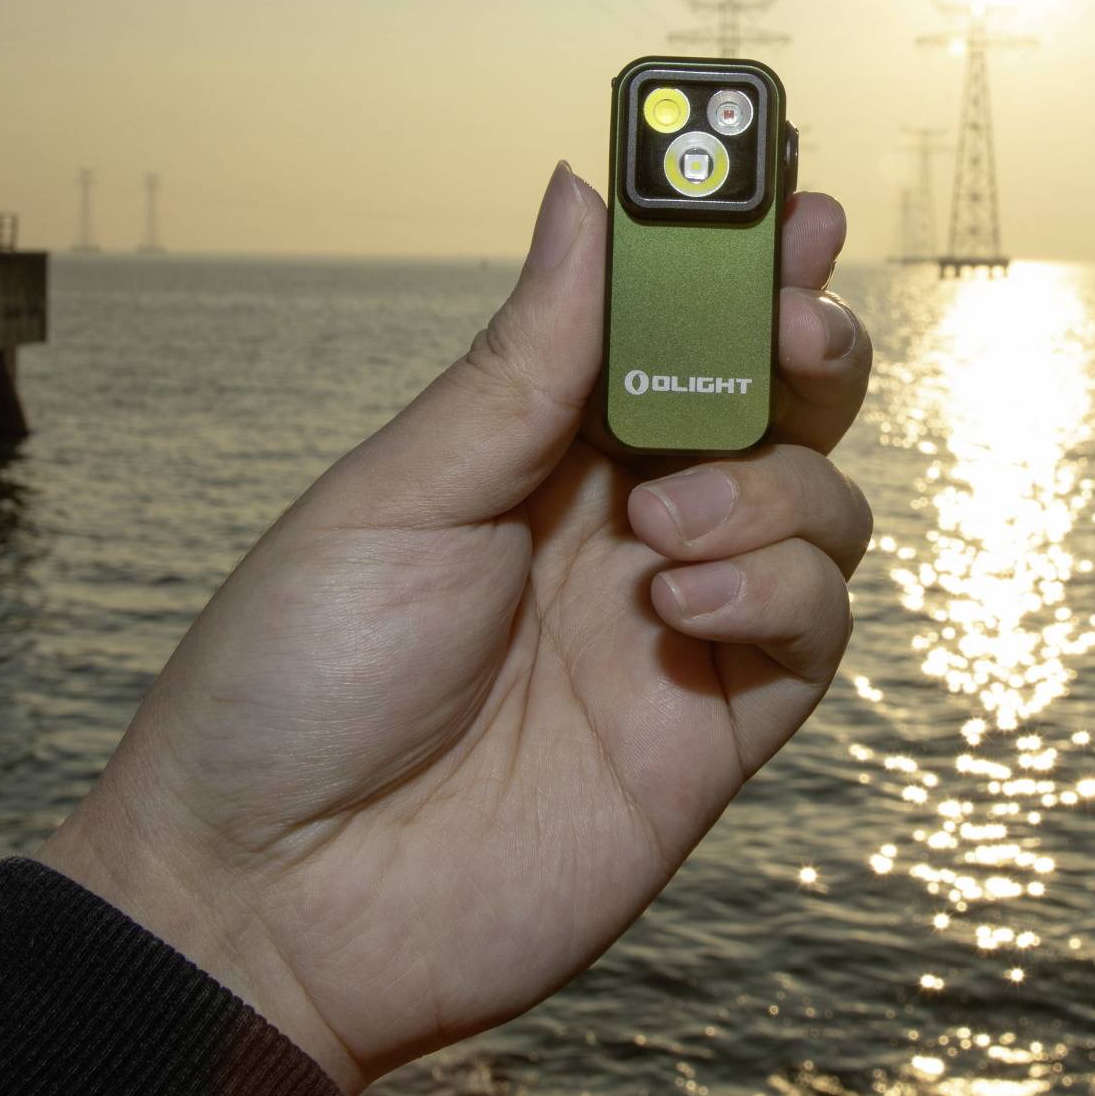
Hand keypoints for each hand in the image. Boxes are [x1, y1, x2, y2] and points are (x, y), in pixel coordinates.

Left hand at [40, 164, 874, 1094]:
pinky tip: (679, 601)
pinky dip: (780, 589)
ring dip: (775, 482)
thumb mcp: (399, 494)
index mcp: (536, 448)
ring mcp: (679, 624)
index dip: (738, 258)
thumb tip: (583, 191)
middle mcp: (624, 522)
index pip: (670, 324)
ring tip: (662, 522)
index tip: (789, 198)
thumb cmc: (293, 685)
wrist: (272, 904)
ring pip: (822, 505)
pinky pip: (817, 631)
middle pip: (779, 401)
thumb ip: (522, 362)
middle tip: (793, 320)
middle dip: (807, 338)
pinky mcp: (714, 732)